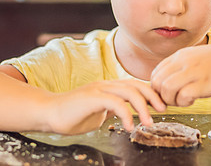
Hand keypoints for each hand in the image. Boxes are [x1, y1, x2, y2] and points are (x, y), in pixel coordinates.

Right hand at [43, 79, 165, 134]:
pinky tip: (129, 126)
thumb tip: (124, 114)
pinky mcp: (92, 97)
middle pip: (136, 84)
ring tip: (149, 123)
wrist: (48, 113)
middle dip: (153, 97)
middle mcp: (105, 85)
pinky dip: (126, 114)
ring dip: (143, 107)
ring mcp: (98, 89)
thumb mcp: (97, 113)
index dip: (150, 93)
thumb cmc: (70, 115)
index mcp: (108, 87)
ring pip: (129, 91)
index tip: (160, 107)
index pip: (134, 84)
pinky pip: (115, 103)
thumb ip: (111, 110)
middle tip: (162, 111)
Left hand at [150, 43, 210, 106]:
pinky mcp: (204, 83)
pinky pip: (183, 95)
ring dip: (171, 100)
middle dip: (161, 96)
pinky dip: (184, 102)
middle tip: (174, 100)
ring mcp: (194, 72)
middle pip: (156, 82)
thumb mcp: (196, 58)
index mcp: (180, 55)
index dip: (157, 88)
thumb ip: (180, 68)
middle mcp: (183, 62)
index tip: (167, 94)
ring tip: (183, 100)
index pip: (155, 73)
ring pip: (166, 89)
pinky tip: (193, 100)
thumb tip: (166, 84)